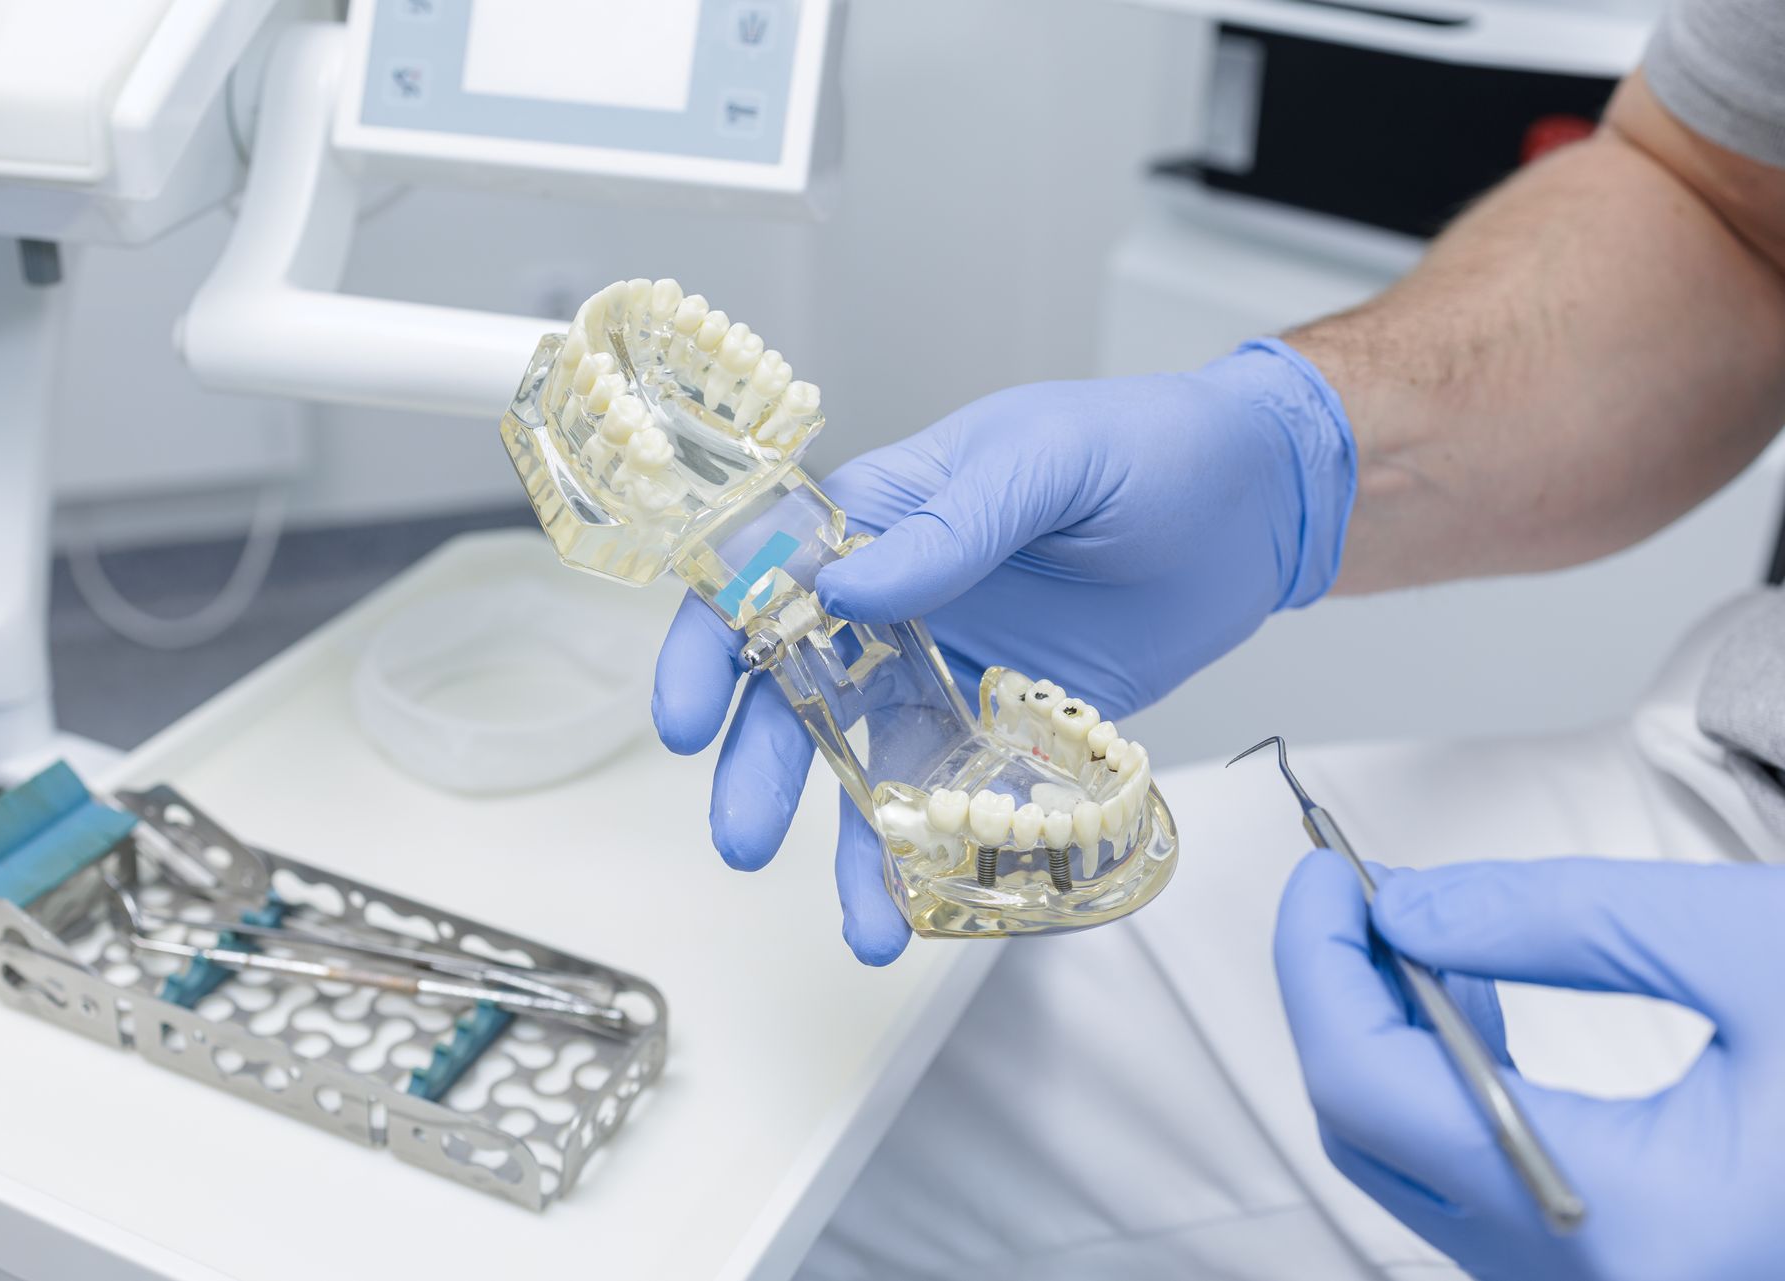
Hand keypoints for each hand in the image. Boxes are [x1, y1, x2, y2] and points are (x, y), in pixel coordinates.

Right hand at [654, 340, 1354, 962]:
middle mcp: (898, 605)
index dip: (706, 650)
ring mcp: (954, 672)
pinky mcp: (1017, 730)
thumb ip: (952, 526)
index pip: (762, 582)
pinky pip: (963, 799)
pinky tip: (935, 907)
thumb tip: (849, 594)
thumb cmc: (1150, 447)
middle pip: (798, 695)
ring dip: (853, 844)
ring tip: (863, 926)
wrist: (1261, 505)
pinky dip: (945, 855)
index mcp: (882, 520)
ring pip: (875, 766)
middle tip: (745, 843)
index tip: (684, 722)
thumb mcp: (1046, 461)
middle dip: (763, 771)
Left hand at [1276, 852, 1784, 1280]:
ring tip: (1420, 935)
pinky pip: (1477, 1191)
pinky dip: (1451, 1093)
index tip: (1325, 877)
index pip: (1375, 1090)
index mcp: (1637, 1231)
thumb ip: (1554, 923)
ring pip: (1414, 1173)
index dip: (1320, 968)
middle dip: (1342, 1003)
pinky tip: (1480, 1011)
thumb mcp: (1750, 948)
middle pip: (1373, 1141)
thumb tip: (1407, 908)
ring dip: (1392, 1044)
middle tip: (1353, 896)